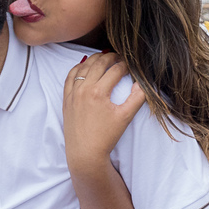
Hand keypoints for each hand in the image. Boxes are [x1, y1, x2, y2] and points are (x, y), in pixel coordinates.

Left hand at [63, 52, 146, 174]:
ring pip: (83, 67)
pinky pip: (70, 77)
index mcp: (99, 92)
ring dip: (95, 59)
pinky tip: (85, 65)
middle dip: (111, 57)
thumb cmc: (106, 137)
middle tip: (120, 56)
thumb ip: (137, 98)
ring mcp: (73, 93)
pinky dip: (78, 68)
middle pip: (99, 64)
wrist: (85, 153)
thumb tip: (143, 83)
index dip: (126, 65)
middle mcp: (83, 89)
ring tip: (105, 57)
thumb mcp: (125, 117)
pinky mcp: (66, 99)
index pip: (115, 70)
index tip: (132, 64)